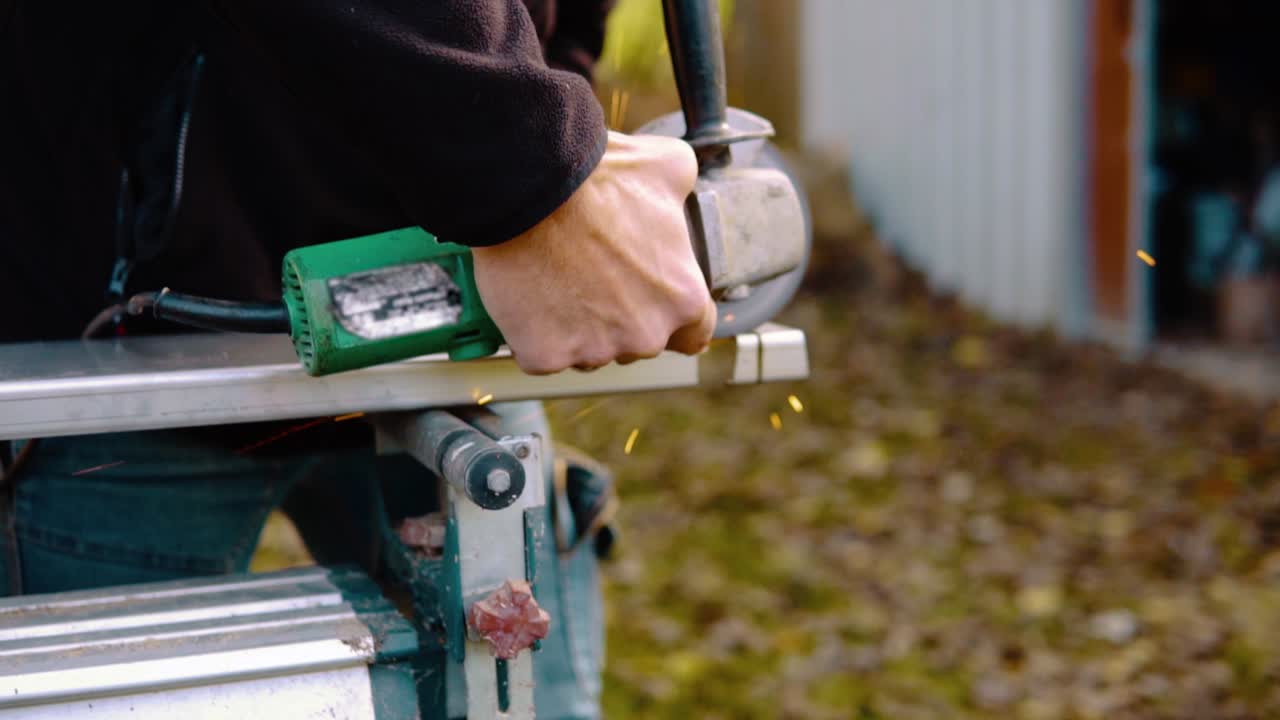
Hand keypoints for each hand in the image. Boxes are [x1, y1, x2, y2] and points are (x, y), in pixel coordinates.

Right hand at [472, 131, 715, 373]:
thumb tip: (678, 187)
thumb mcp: (666, 168)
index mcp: (682, 299)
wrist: (529, 186)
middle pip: (636, 342)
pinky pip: (542, 354)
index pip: (692, 334)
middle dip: (618, 316)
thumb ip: (682, 191)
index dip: (668, 314)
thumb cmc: (596, 177)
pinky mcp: (546, 356)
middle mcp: (645, 335)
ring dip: (576, 326)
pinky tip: (529, 296)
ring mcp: (594, 351)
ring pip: (588, 350)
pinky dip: (533, 332)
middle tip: (590, 274)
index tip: (646, 299)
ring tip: (557, 277)